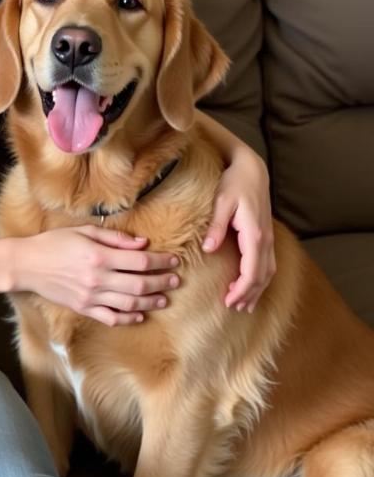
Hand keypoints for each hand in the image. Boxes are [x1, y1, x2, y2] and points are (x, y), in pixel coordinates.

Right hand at [16, 226, 179, 326]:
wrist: (27, 264)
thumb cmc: (54, 243)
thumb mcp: (83, 231)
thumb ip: (114, 238)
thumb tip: (142, 243)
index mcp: (98, 256)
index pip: (139, 260)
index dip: (160, 261)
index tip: (173, 260)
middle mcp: (97, 279)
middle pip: (139, 284)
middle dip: (161, 282)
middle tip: (175, 280)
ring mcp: (91, 297)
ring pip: (129, 304)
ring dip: (150, 302)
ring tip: (164, 299)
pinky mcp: (83, 309)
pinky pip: (111, 318)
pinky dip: (128, 318)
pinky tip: (139, 315)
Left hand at [202, 149, 275, 311]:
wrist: (251, 169)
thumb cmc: (234, 183)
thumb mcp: (221, 201)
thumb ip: (216, 226)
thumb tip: (208, 249)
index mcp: (255, 234)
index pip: (252, 271)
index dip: (242, 289)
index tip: (229, 301)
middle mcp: (265, 239)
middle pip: (262, 276)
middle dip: (249, 294)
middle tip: (233, 307)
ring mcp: (268, 238)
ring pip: (268, 272)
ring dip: (257, 290)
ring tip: (244, 305)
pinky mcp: (265, 235)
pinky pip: (267, 263)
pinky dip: (261, 278)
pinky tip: (252, 285)